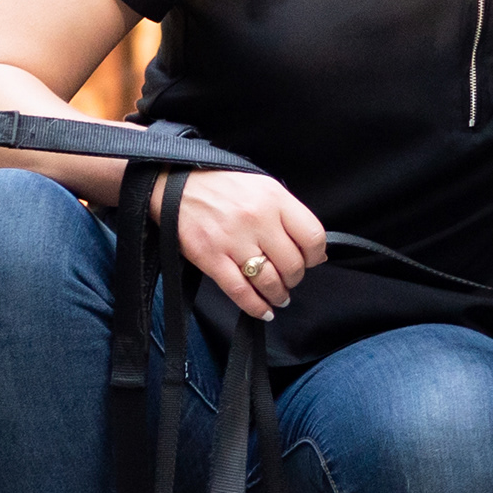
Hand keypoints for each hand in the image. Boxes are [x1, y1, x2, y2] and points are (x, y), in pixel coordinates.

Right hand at [178, 171, 328, 320]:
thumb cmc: (223, 185)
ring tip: (278, 296)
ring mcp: (233, 239)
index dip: (315, 256)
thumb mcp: (263, 186)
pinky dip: (255, 306)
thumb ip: (288, 214)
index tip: (311, 262)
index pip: (312, 236)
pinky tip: (264, 311)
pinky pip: (240, 291)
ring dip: (278, 294)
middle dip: (295, 278)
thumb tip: (314, 252)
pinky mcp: (210, 257)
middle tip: (290, 280)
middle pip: (292, 264)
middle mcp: (256, 218)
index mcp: (274, 198)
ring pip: (268, 281)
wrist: (176, 181)